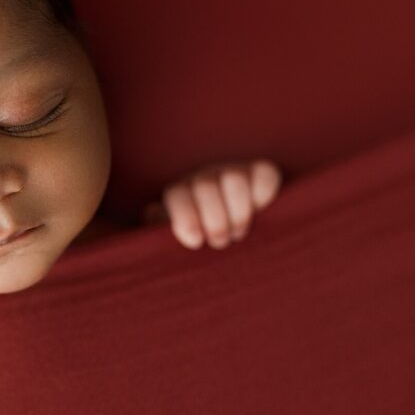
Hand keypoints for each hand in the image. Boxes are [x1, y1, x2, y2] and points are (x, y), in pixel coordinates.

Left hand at [143, 159, 282, 249]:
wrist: (231, 224)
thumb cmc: (199, 240)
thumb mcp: (175, 241)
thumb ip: (159, 235)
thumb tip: (149, 222)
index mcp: (180, 193)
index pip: (176, 195)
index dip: (185, 217)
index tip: (194, 241)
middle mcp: (204, 178)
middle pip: (204, 187)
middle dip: (215, 221)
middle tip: (220, 242)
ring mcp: (232, 172)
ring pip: (233, 179)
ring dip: (238, 212)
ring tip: (238, 233)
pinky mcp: (261, 172)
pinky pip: (264, 175)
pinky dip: (263, 196)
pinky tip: (261, 214)